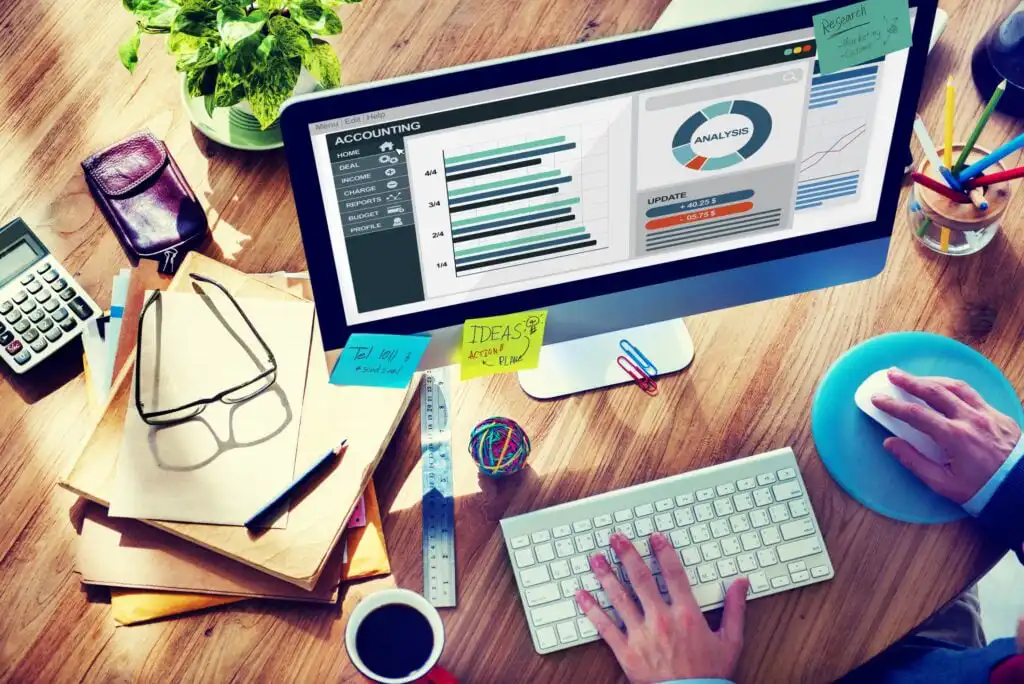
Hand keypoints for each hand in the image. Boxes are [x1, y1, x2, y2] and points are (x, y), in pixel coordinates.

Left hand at [574, 532, 748, 683]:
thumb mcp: (730, 641)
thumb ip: (734, 608)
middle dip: (627, 555)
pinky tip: (581, 595)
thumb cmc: (710, 675)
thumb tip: (741, 582)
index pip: (673, 574)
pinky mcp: (626, 652)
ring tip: (595, 559)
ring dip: (605, 575)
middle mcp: (661, 619)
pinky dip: (591, 609)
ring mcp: (641, 635)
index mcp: (686, 614)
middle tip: (616, 538)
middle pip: (640, 579)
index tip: (654, 538)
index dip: (663, 552)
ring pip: (619, 598)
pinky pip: (604, 627)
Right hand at [871, 369, 1020, 503]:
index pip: (915, 414)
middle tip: (892, 374)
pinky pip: (973, 394)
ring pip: (956, 387)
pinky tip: (946, 388)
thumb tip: (890, 443)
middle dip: (910, 381)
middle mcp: (971, 419)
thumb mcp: (943, 483)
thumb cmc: (983, 490)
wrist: (1022, 490)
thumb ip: (914, 461)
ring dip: (932, 379)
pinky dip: (954, 387)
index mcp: (955, 437)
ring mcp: (988, 414)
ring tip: (916, 377)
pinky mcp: (999, 415)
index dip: (893, 405)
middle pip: (934, 391)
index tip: (877, 398)